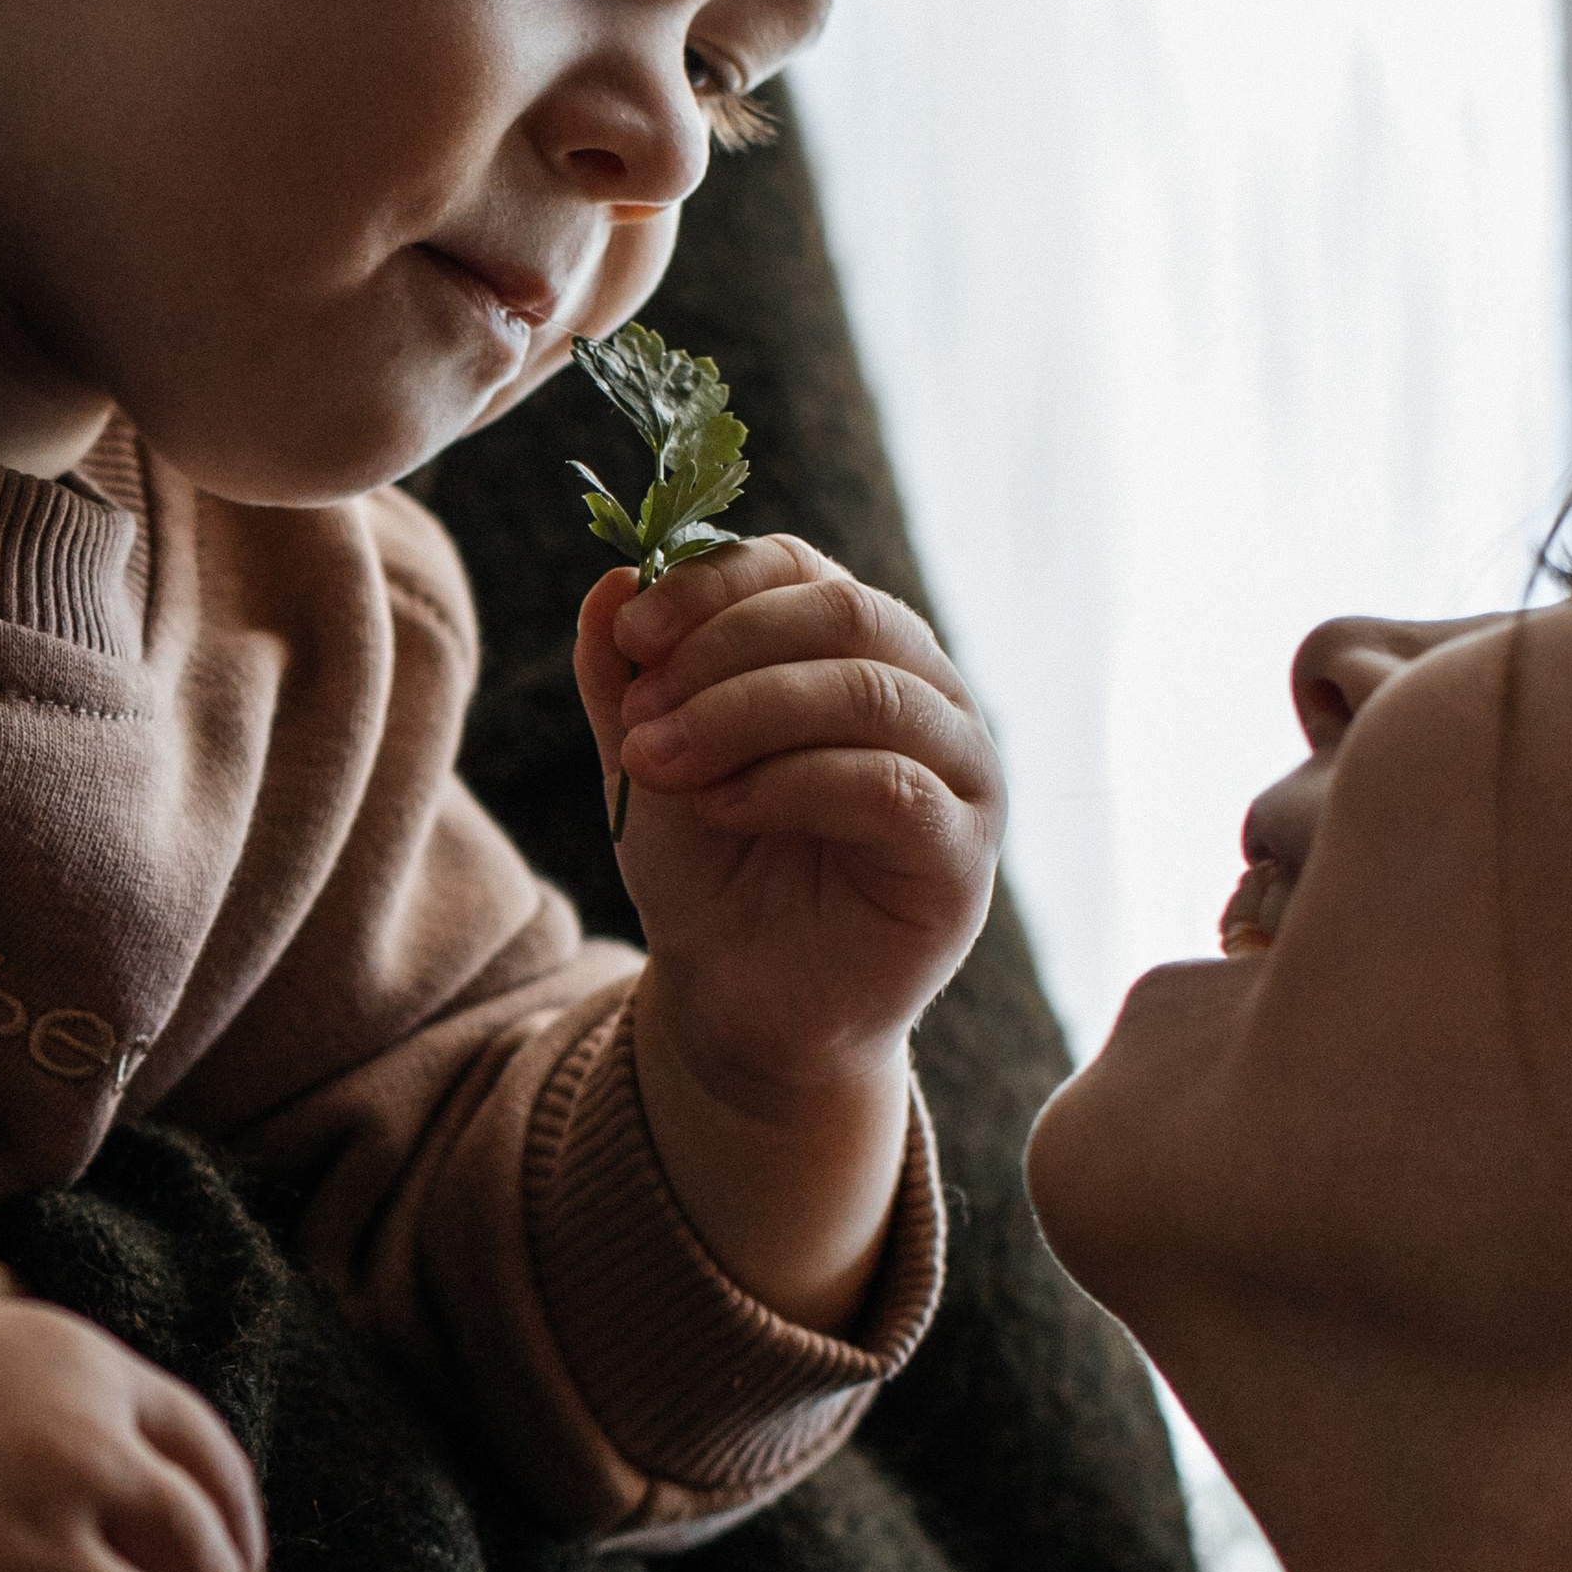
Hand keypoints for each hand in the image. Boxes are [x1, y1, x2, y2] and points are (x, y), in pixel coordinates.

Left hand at [573, 539, 1002, 1325]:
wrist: (738, 1005)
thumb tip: (608, 580)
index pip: (801, 566)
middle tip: (639, 711)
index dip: (712, 581)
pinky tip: (723, 808)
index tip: (628, 631)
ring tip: (658, 762)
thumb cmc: (709, 871)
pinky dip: (793, 785)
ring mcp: (960, 772)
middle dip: (723, 649)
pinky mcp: (963, 855)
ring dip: (745, 714)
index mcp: (854, 649)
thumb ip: (627, 677)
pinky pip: (893, 788)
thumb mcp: (646, 760)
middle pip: (845, 611)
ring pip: (871, 691)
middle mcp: (924, 693)